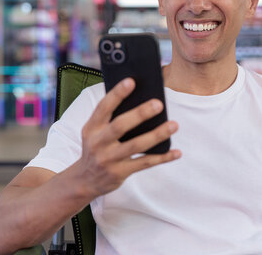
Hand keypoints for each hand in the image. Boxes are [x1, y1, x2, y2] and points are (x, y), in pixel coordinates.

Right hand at [75, 78, 180, 197]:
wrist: (85, 180)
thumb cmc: (97, 147)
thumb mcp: (95, 131)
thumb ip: (111, 118)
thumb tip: (141, 100)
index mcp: (91, 127)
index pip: (103, 107)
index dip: (116, 94)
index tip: (131, 81)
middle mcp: (98, 143)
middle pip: (120, 126)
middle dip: (140, 114)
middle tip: (159, 104)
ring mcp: (108, 159)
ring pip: (136, 145)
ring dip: (157, 135)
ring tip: (174, 125)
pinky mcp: (119, 173)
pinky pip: (144, 163)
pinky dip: (162, 158)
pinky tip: (176, 152)